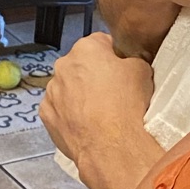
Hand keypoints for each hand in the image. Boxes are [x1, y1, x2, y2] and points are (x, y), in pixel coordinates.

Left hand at [41, 34, 159, 188]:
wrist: (111, 146)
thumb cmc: (126, 106)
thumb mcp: (143, 71)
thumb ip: (131, 60)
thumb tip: (128, 65)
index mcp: (86, 48)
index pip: (102, 42)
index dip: (115, 56)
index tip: (123, 69)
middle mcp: (63, 65)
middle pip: (82, 65)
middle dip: (95, 74)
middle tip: (113, 92)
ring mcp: (52, 91)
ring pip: (68, 87)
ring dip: (81, 94)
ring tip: (101, 112)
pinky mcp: (46, 115)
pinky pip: (60, 108)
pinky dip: (70, 113)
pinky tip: (87, 124)